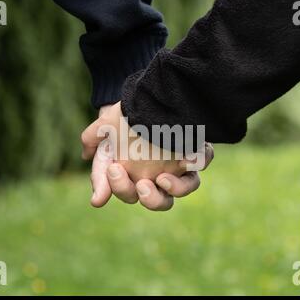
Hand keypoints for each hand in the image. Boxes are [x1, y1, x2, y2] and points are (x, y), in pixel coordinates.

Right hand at [83, 102, 213, 209]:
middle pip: (160, 201)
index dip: (121, 187)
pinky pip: (202, 159)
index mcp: (137, 180)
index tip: (114, 168)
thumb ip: (99, 170)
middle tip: (142, 185)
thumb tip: (97, 201)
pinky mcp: (194, 148)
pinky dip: (199, 160)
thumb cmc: (119, 123)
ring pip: (186, 187)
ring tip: (164, 178)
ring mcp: (180, 164)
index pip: (130, 194)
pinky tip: (189, 156)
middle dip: (150, 199)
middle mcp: (160, 177)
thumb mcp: (104, 139)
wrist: (137, 98)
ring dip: (176, 188)